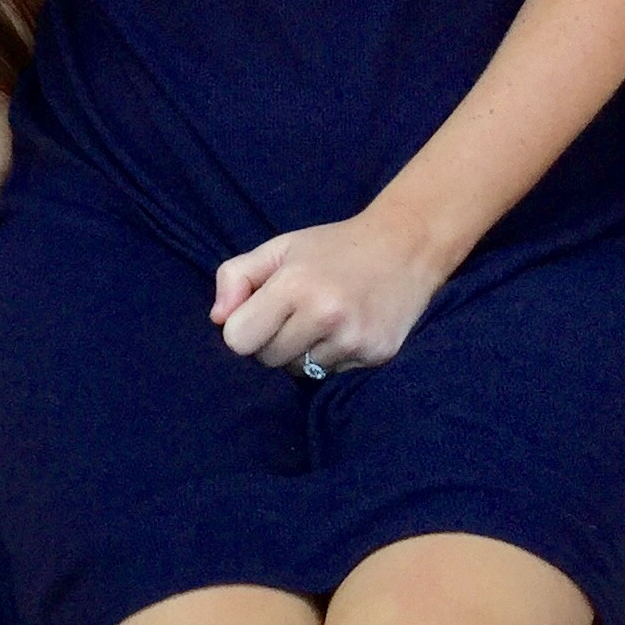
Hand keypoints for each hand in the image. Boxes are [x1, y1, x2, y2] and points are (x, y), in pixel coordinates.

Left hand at [210, 211, 446, 374]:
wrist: (406, 247)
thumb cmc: (333, 248)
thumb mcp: (279, 248)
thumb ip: (236, 277)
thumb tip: (218, 319)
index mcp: (295, 285)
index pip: (238, 339)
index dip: (242, 327)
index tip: (259, 312)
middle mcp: (326, 315)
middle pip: (267, 360)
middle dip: (271, 341)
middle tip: (294, 313)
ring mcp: (354, 340)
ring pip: (299, 372)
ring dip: (301, 353)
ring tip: (322, 321)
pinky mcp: (376, 356)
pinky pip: (332, 376)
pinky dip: (331, 358)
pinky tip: (345, 330)